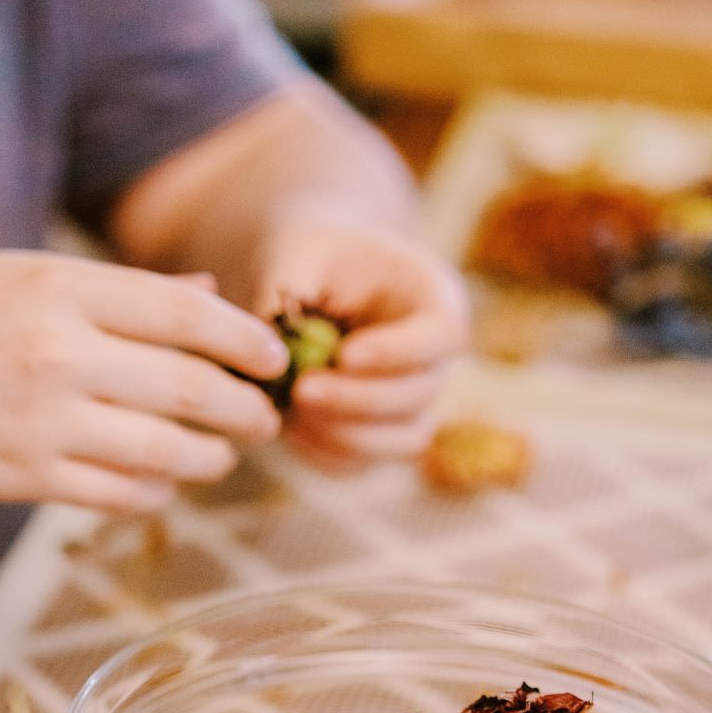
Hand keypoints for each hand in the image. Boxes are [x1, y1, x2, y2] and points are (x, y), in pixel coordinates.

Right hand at [0, 251, 285, 514]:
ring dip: (208, 459)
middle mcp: (56, 357)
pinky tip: (162, 484)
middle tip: (264, 418)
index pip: (185, 316)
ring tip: (220, 457)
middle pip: (187, 387)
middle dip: (243, 408)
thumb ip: (117, 289)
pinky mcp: (22, 477)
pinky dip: (153, 493)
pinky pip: (114, 494)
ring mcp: (40, 423)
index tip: (273, 359)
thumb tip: (209, 300)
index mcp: (61, 292)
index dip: (246, 340)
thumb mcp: (24, 275)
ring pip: (160, 451)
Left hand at [255, 212, 468, 466]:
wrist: (306, 280)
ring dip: (347, 437)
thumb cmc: (308, 256)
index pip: (443, 335)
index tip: (345, 354)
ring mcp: (411, 401)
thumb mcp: (299, 250)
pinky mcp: (376, 434)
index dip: (398, 352)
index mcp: (433, 299)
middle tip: (302, 390)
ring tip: (293, 413)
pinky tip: (288, 430)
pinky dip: (327, 455)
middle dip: (360, 400)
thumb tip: (268, 344)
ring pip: (404, 441)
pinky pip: (364, 462)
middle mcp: (434, 357)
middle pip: (422, 394)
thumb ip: (289, 285)